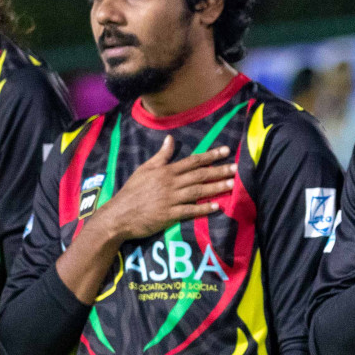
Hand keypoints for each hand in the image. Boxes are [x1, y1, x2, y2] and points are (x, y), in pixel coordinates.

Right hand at [91, 136, 234, 242]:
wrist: (118, 215)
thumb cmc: (132, 191)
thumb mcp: (144, 169)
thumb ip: (161, 156)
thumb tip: (170, 139)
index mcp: (165, 171)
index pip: (192, 161)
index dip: (210, 156)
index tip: (226, 151)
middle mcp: (170, 183)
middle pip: (199, 175)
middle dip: (219, 171)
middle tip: (236, 168)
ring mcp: (170, 199)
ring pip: (197, 191)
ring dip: (216, 188)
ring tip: (232, 184)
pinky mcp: (169, 215)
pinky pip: (189, 210)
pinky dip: (203, 209)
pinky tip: (217, 207)